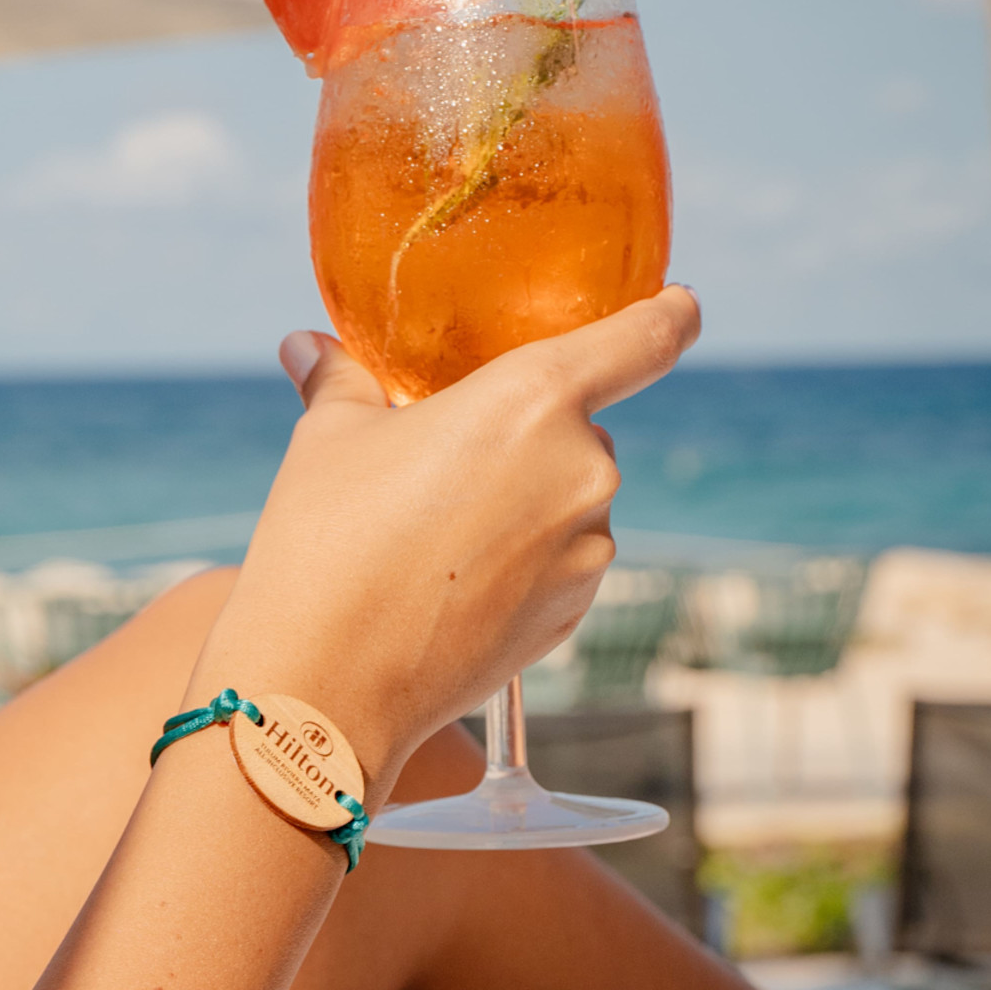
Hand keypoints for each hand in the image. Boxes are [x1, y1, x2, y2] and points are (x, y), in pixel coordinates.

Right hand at [190, 287, 699, 782]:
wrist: (328, 684)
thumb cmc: (325, 544)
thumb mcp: (330, 439)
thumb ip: (342, 381)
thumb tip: (309, 347)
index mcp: (534, 399)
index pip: (643, 338)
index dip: (670, 316)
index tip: (681, 306)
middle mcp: (583, 469)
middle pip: (577, 429)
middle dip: (521, 440)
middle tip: (441, 468)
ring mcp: (588, 549)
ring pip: (566, 501)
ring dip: (520, 506)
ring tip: (430, 539)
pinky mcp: (575, 613)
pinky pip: (559, 563)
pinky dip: (519, 564)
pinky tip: (446, 585)